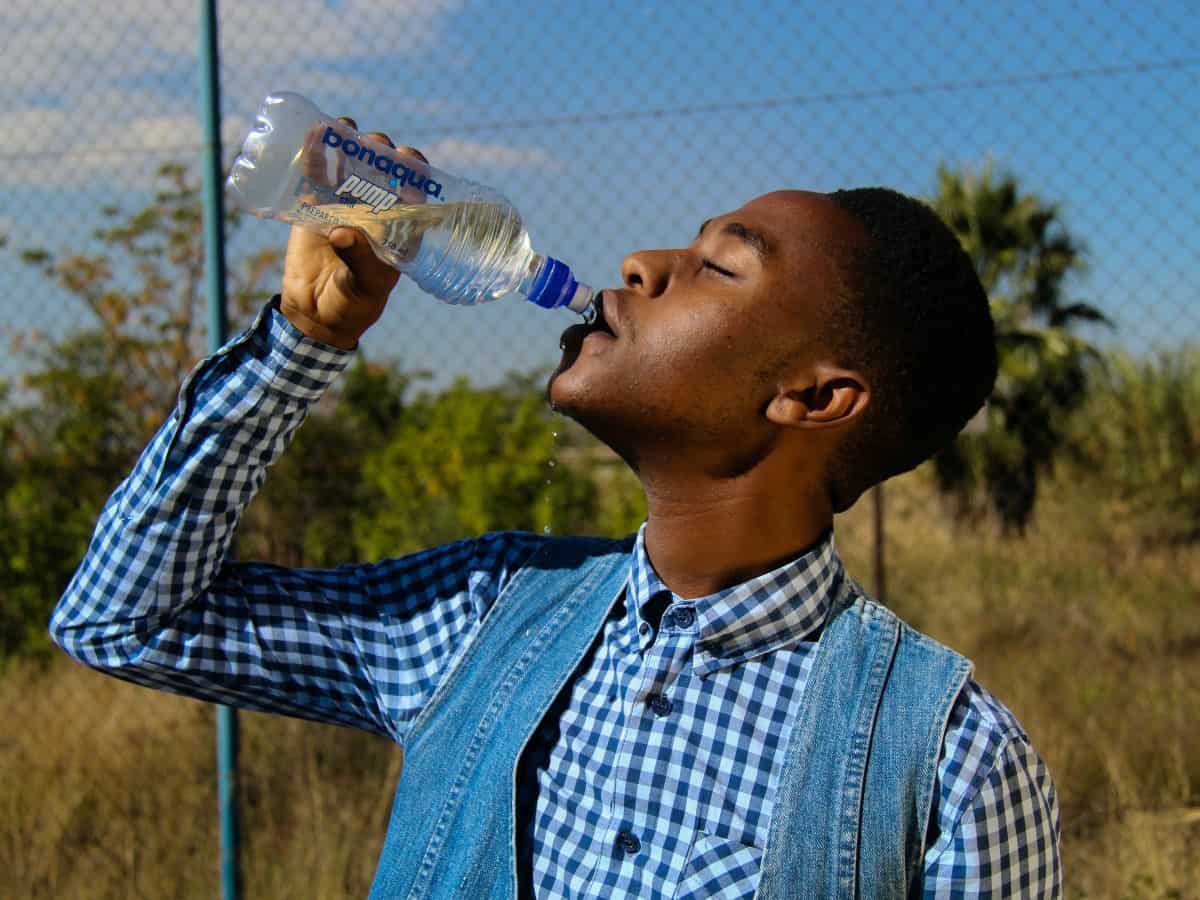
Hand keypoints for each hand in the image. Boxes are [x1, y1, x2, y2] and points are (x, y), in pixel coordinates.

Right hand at [279, 116, 429, 349]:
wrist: (315, 313)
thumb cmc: (353, 303)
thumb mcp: (363, 285)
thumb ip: (358, 259)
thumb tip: (343, 230)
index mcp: (399, 228)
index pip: (415, 191)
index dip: (414, 170)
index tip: (407, 158)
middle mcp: (376, 212)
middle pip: (383, 171)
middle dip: (381, 152)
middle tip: (375, 144)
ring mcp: (345, 206)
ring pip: (351, 165)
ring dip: (350, 143)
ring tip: (345, 127)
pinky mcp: (316, 206)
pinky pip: (317, 175)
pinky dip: (315, 154)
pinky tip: (314, 134)